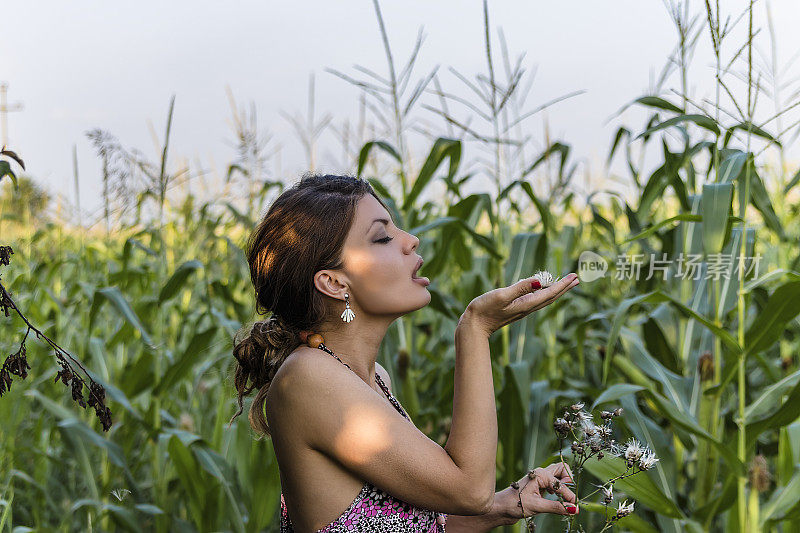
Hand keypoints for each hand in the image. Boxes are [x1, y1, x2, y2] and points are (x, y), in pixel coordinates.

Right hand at [460, 273, 579, 336]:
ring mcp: (521, 309)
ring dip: (556, 291)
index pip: (549, 293)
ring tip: (565, 284)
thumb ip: (520, 287)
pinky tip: (542, 290)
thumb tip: (540, 281)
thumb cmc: (484, 309)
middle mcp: (526, 308)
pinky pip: (535, 300)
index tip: (574, 276)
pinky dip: (544, 293)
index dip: (563, 285)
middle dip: (564, 288)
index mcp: (526, 304)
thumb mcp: (501, 296)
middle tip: (576, 278)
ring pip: (544, 299)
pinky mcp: (514, 309)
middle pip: (550, 297)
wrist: (473, 326)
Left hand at [496, 462, 578, 523]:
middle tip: (568, 495)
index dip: (569, 495)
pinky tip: (555, 497)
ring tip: (563, 498)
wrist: (500, 508)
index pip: (561, 483)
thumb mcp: (537, 506)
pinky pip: (553, 482)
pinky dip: (558, 488)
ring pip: (558, 475)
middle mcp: (541, 474)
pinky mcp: (539, 486)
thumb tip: (574, 509)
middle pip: (562, 469)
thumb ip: (556, 507)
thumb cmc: (514, 504)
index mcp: (540, 475)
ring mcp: (540, 479)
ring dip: (563, 484)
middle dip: (568, 480)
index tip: (574, 507)